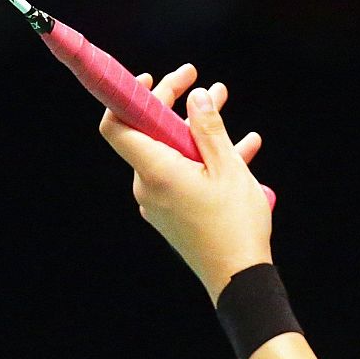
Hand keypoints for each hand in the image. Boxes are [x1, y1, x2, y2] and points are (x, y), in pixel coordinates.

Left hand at [98, 63, 272, 302]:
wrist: (238, 279)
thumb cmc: (234, 224)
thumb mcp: (228, 168)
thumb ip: (208, 128)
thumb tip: (194, 96)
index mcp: (155, 170)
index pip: (117, 126)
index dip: (127, 97)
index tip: (151, 79)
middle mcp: (148, 185)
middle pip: (149, 132)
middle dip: (174, 102)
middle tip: (199, 80)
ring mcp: (159, 200)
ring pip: (171, 150)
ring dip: (196, 126)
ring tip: (223, 100)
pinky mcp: (172, 212)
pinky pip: (182, 173)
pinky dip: (204, 156)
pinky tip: (242, 143)